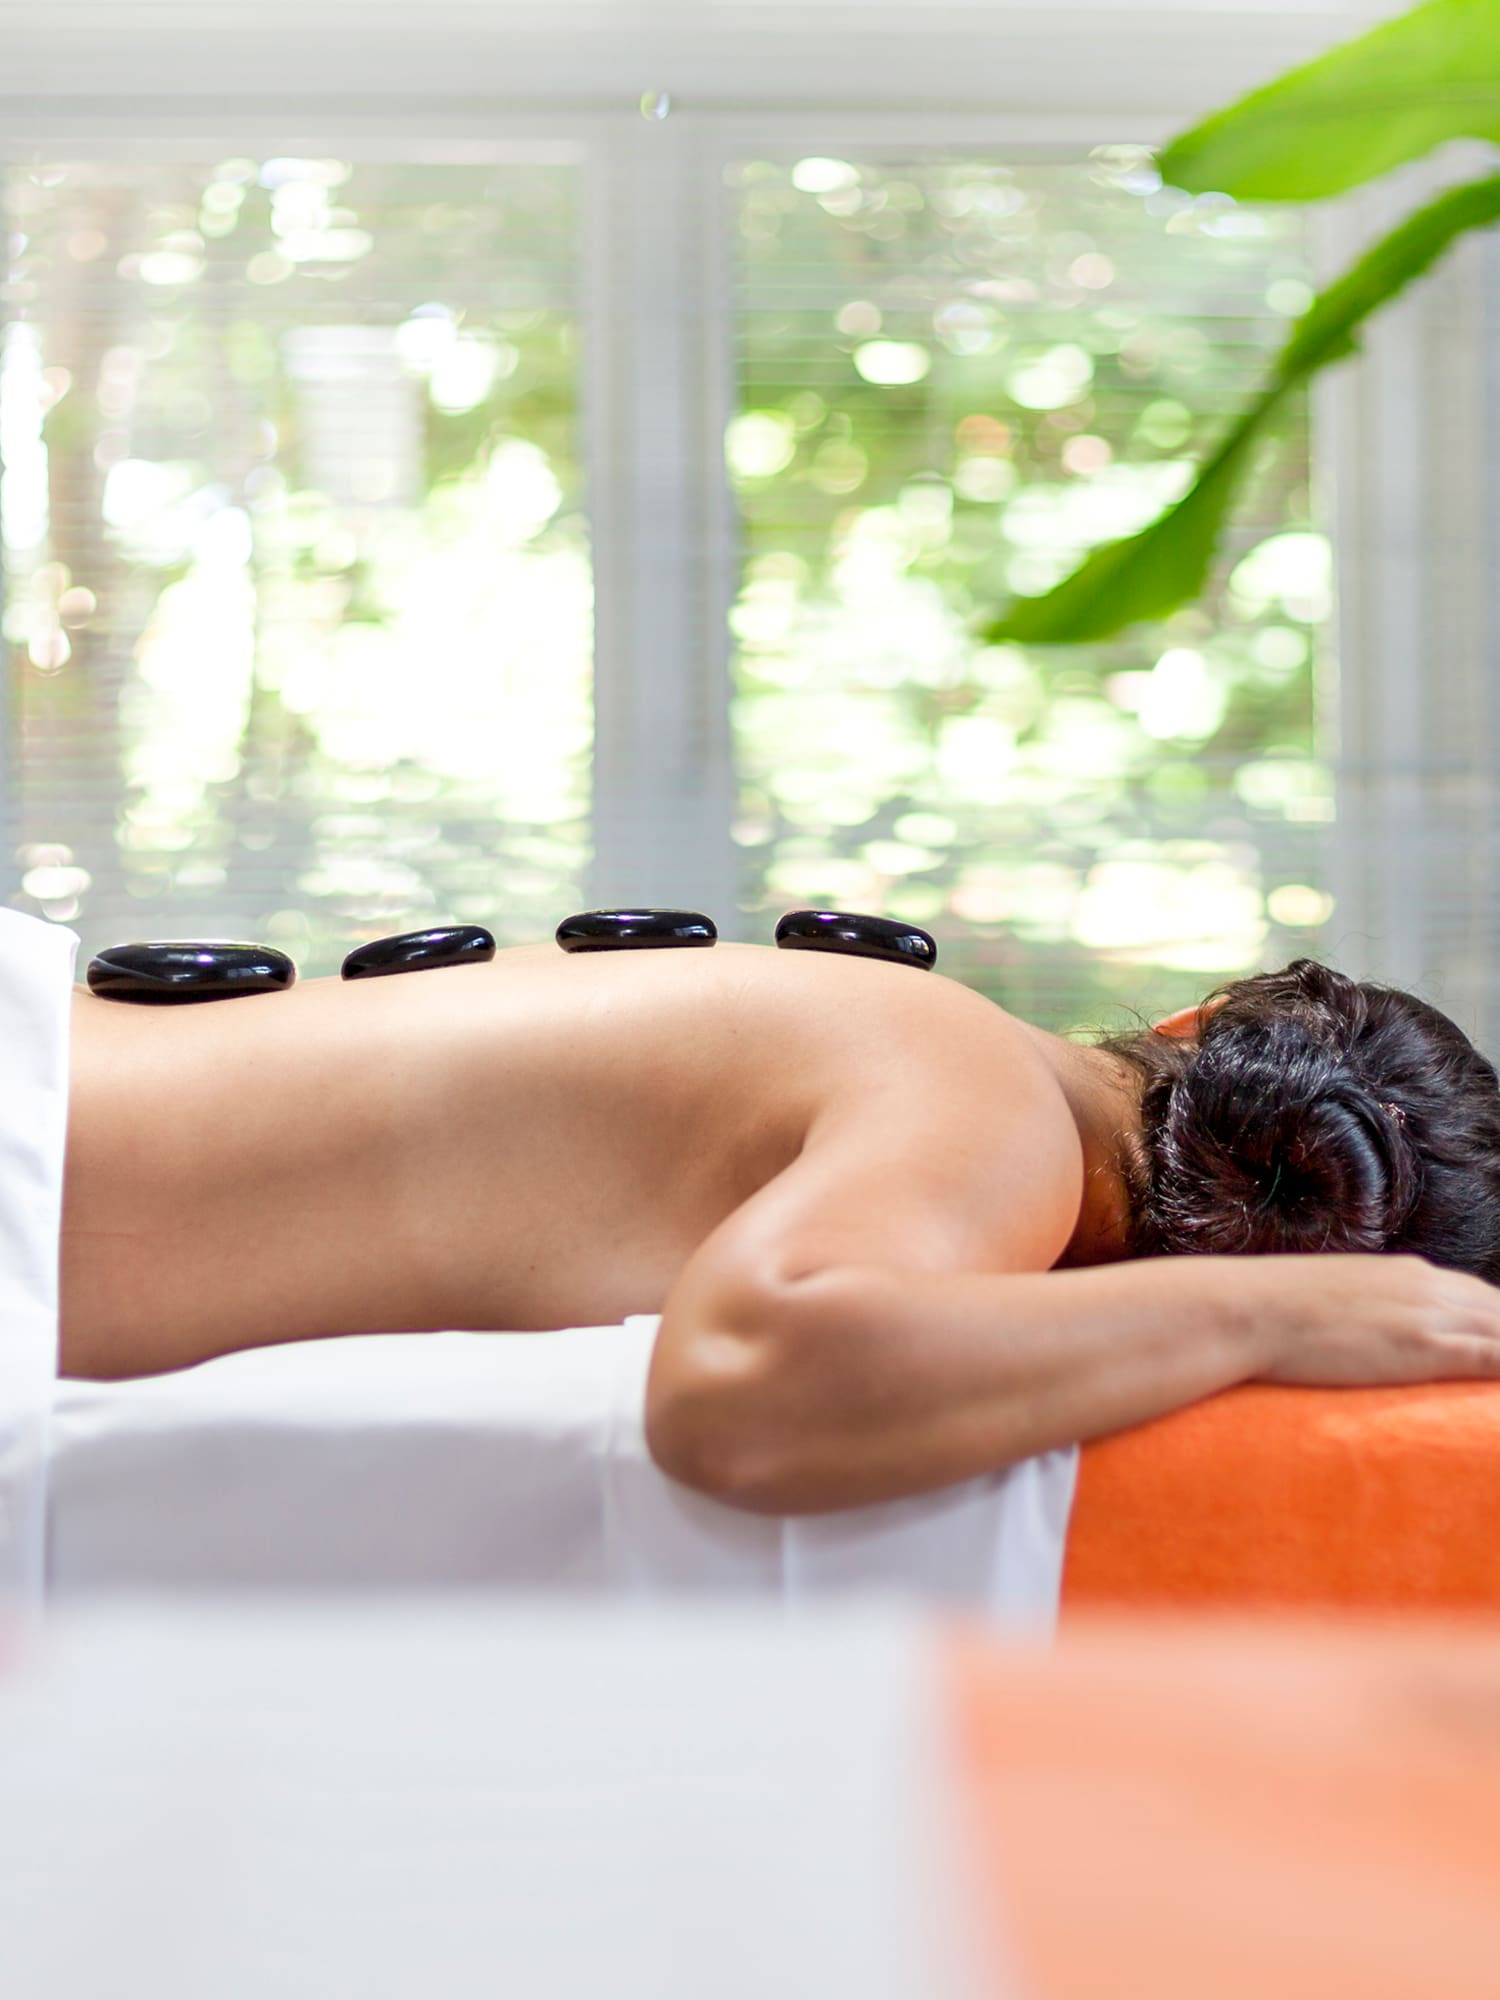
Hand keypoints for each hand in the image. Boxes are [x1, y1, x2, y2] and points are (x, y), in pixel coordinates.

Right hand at [1248, 1253, 1499, 1386]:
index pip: (1477, 1296)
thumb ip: (1361, 1307)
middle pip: (1499, 1312)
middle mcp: (1427, 1287)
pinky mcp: (1425, 1348)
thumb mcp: (1331, 1297)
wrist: (1247, 1310)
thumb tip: (1357, 1328)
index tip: (1493, 1343)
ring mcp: (1429, 1316)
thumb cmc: (1271, 1309)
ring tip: (1498, 1387)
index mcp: (1407, 1274)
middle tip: (1497, 1369)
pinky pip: (1495, 1359)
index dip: (1493, 1323)